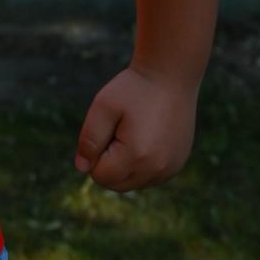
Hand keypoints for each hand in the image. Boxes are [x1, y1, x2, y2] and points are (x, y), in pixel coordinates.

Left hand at [73, 64, 198, 192]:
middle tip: (119, 130)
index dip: (95, 153)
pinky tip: (146, 137)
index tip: (107, 128)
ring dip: (125, 164)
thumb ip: (89, 140)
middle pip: (116, 184)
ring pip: (133, 182)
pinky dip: (142, 164)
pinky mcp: (177, 164)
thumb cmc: (133, 89)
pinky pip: (150, 177)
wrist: (170, 75)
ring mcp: (170, 169)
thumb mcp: (103, 107)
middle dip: (109, 162)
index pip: (100, 176)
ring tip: (134, 132)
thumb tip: (82, 169)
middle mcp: (157, 169)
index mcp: (137, 156)